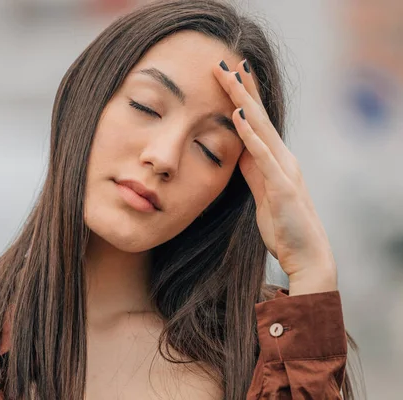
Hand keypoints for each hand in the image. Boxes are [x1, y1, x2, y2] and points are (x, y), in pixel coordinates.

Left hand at [213, 59, 336, 295]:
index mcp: (276, 159)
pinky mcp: (282, 186)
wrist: (306, 254)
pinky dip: (250, 134)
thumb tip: (238, 151)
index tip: (227, 75)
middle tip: (223, 63)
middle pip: (258, 116)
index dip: (243, 97)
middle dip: (241, 88)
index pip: (256, 121)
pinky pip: (262, 155)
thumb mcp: (262, 192)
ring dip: (243, 101)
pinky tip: (237, 115)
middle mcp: (283, 158)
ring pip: (261, 127)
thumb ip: (253, 170)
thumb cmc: (283, 225)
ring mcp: (284, 169)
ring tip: (229, 77)